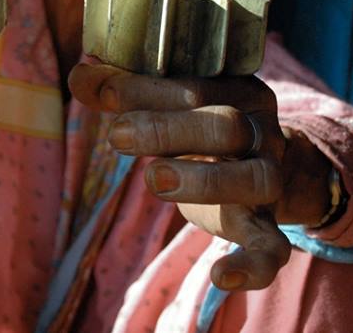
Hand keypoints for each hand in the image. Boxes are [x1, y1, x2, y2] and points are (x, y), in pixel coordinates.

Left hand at [68, 63, 332, 290]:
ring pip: (254, 179)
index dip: (148, 88)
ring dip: (204, 180)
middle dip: (169, 129)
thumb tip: (80, 74)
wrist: (258, 163)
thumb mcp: (166, 104)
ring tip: (152, 179)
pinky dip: (251, 266)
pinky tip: (222, 277)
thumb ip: (124, 91)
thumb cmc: (196, 124)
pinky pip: (272, 249)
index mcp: (238, 91)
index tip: (102, 93)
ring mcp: (268, 179)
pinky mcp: (265, 225)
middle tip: (118, 136)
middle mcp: (260, 132)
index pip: (198, 84)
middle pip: (227, 126)